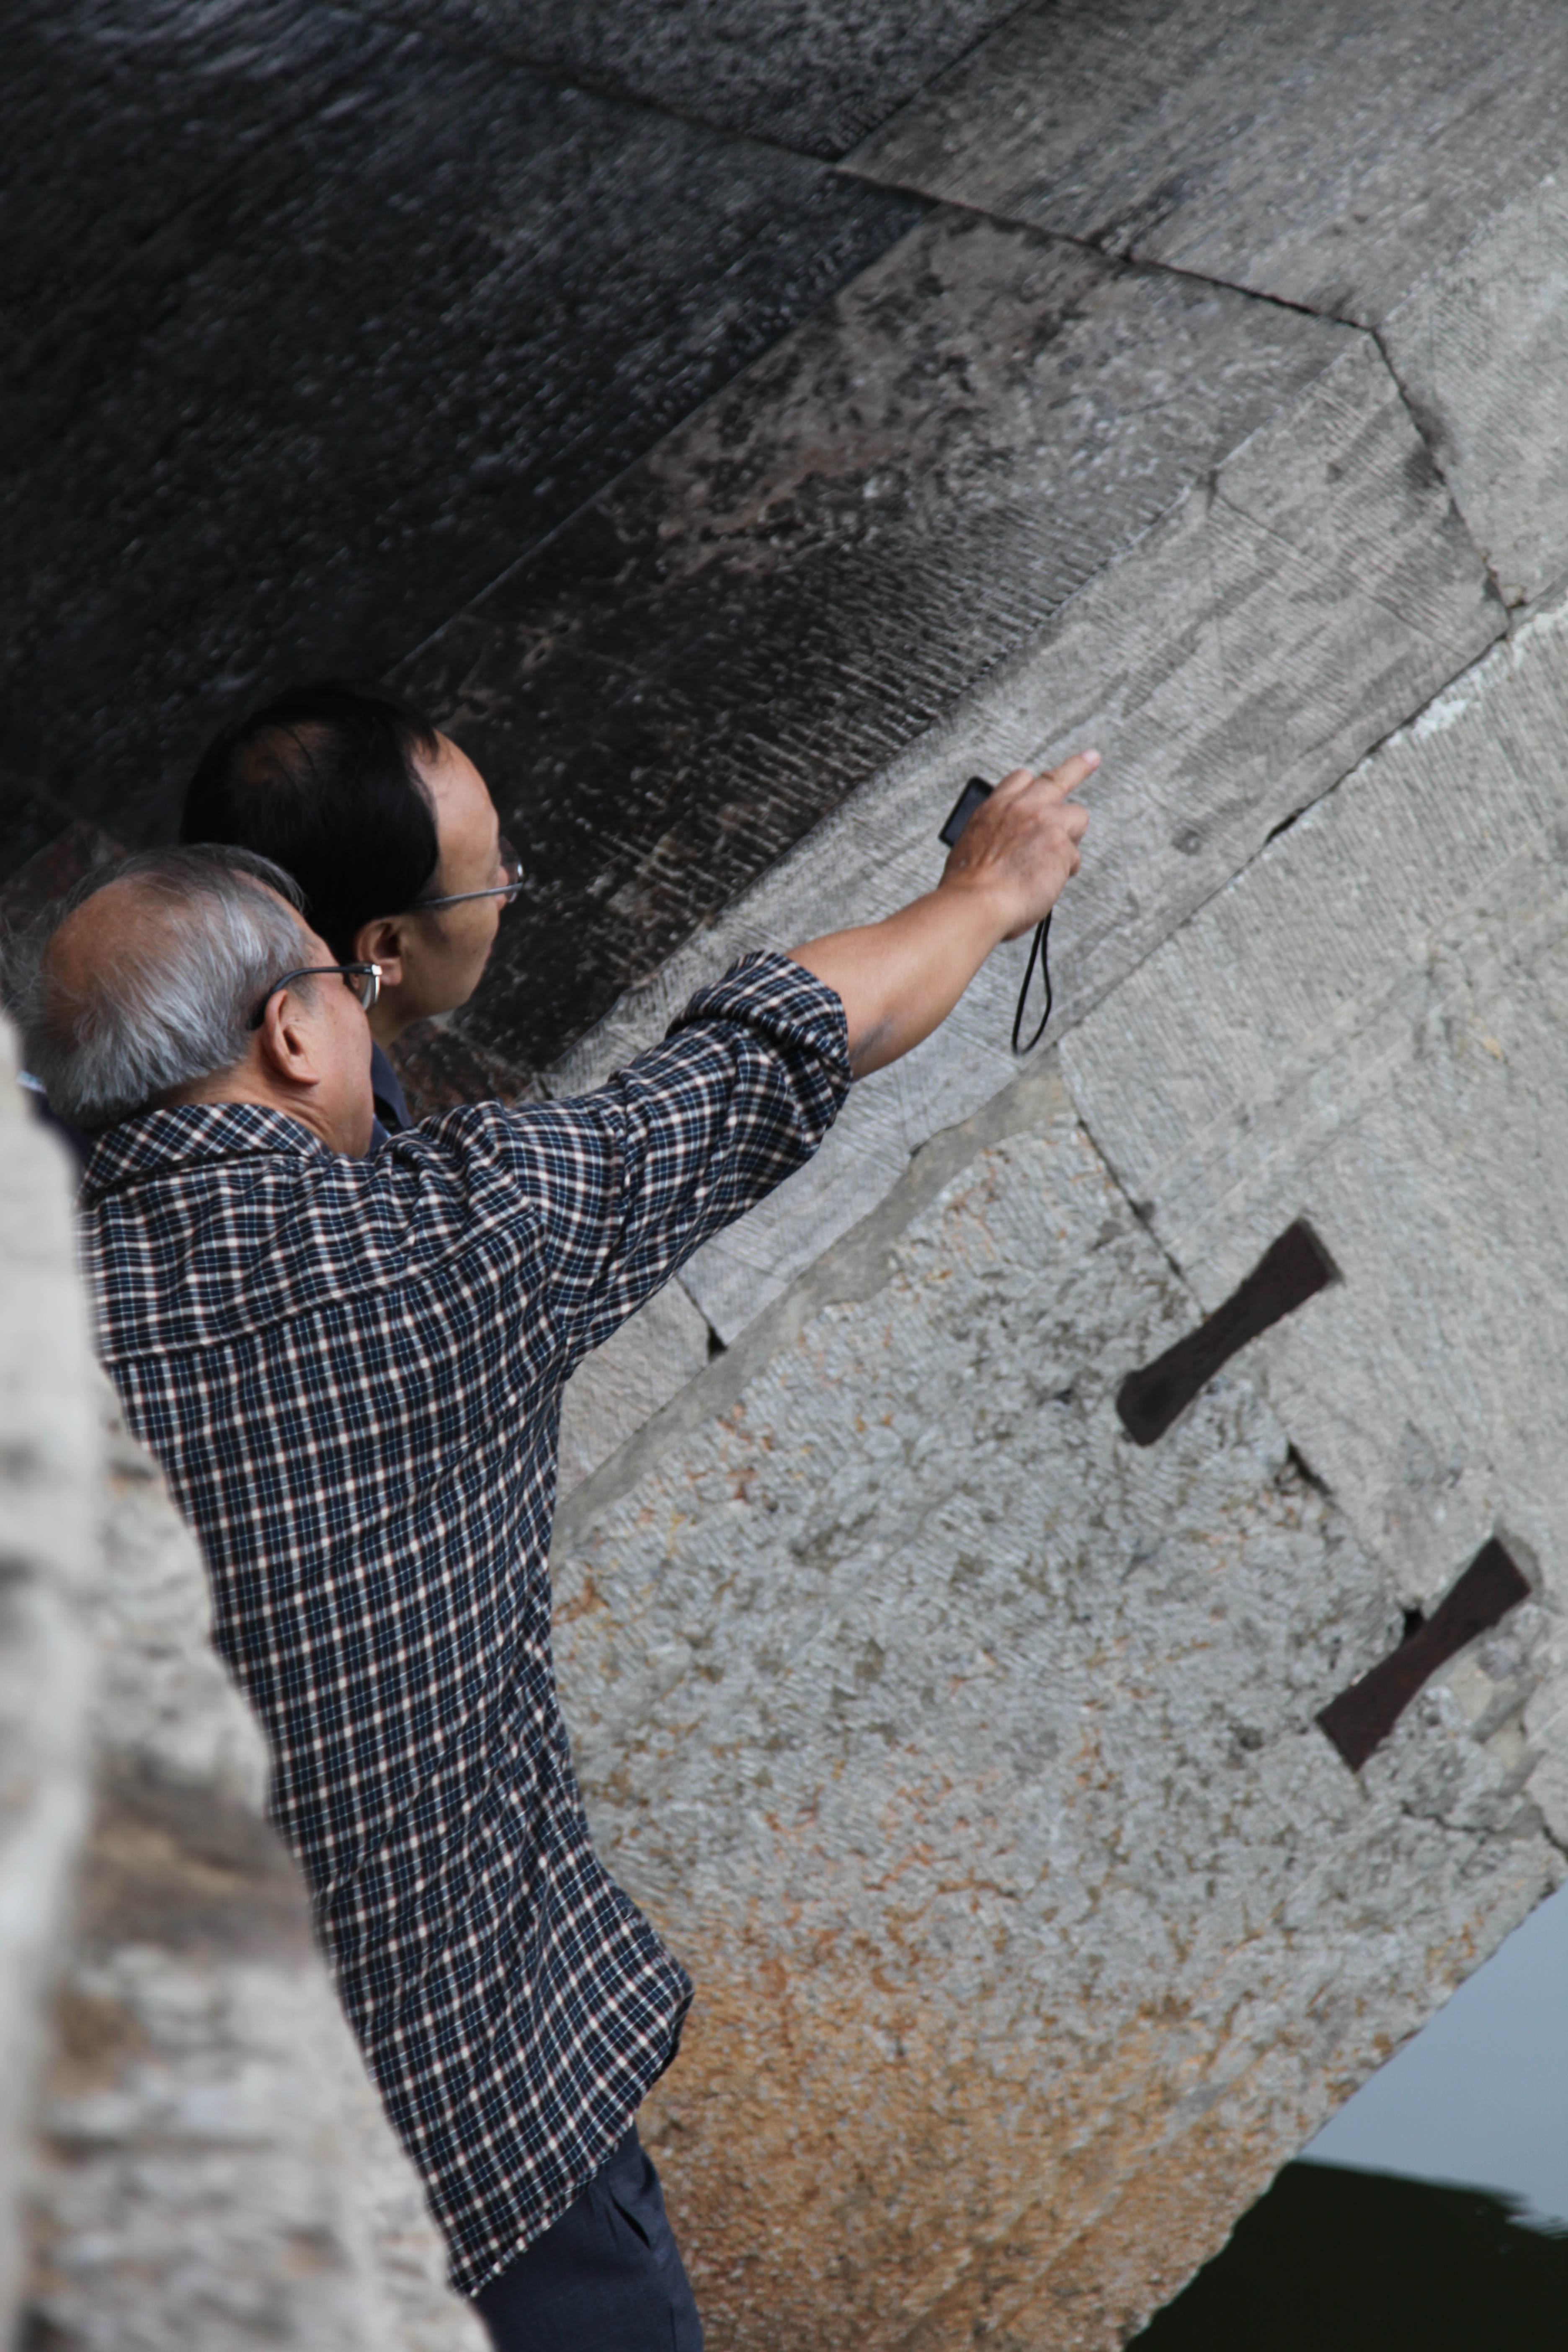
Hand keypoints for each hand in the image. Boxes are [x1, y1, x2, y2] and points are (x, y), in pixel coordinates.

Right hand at [938, 752, 1095, 940]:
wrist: (975, 903)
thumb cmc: (969, 887)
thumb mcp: (972, 849)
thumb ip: (996, 837)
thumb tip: (1007, 849)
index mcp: (994, 809)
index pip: (1020, 781)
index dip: (1035, 782)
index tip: (1044, 778)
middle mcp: (1020, 807)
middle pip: (1056, 778)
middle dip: (1077, 767)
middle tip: (1091, 758)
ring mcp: (1043, 821)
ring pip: (1076, 816)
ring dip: (1071, 836)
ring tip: (1058, 859)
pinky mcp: (1061, 842)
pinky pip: (1074, 857)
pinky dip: (1064, 871)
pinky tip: (1047, 884)